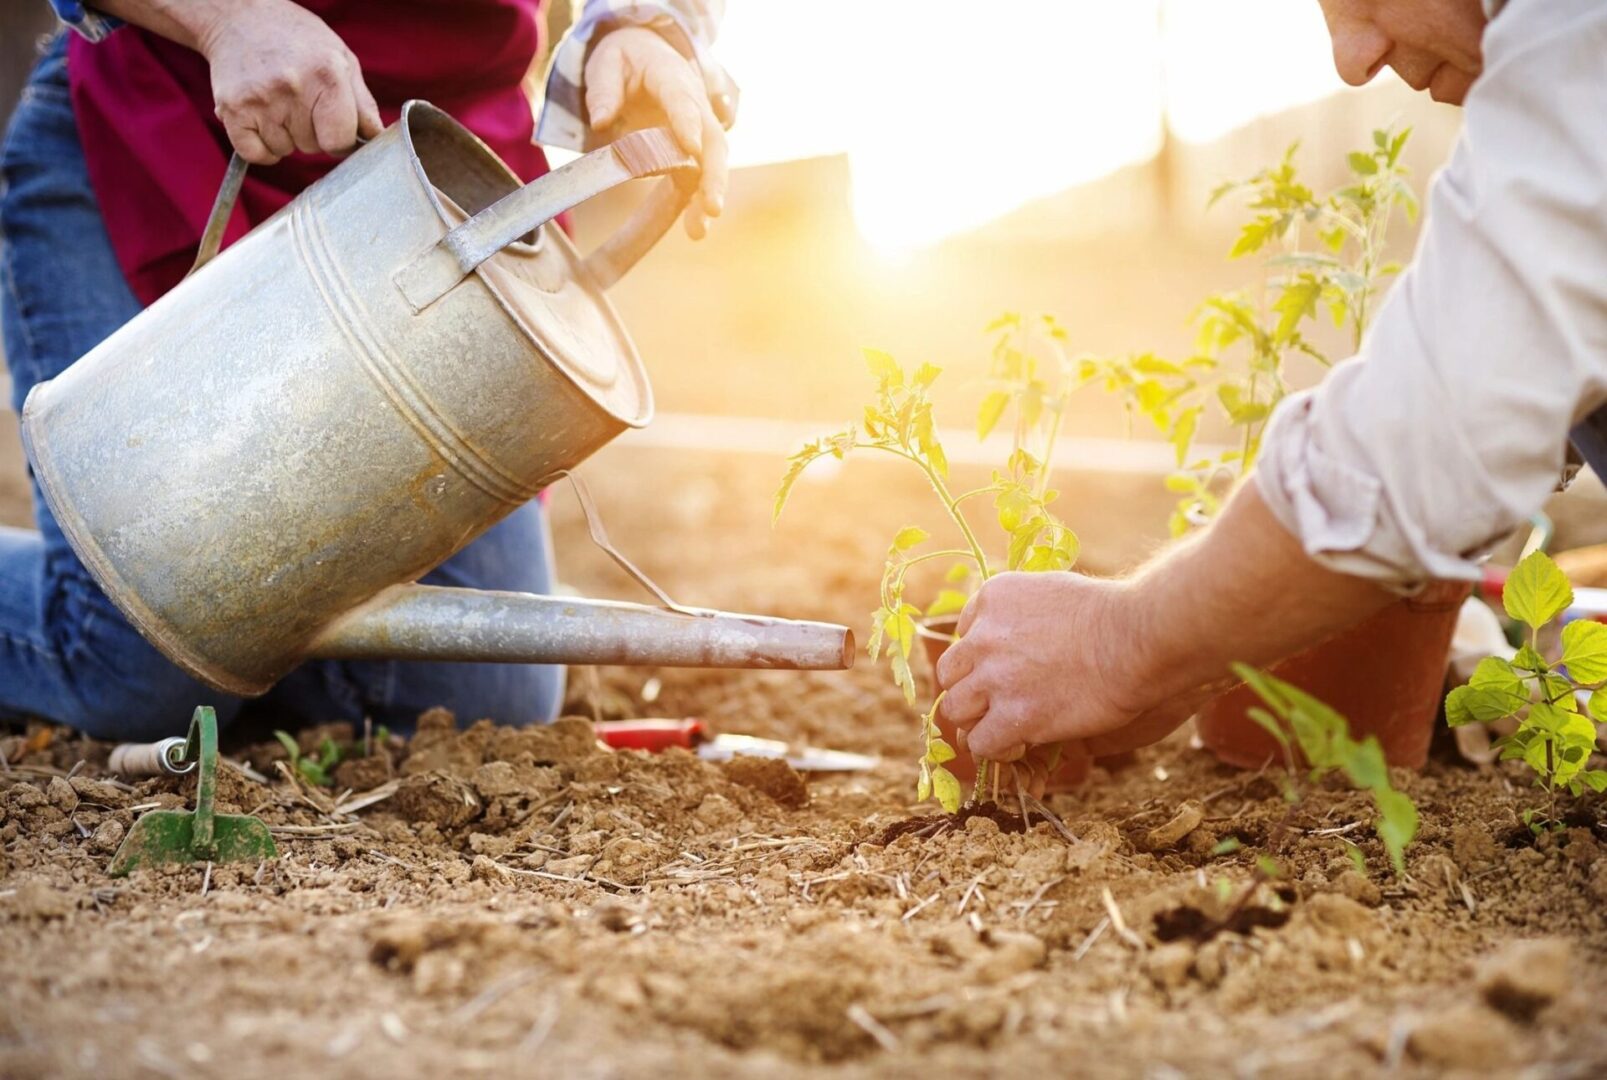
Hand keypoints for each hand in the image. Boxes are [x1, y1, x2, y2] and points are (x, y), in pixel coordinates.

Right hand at [196, 0, 381, 164]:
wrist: (239, 16)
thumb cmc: (297, 38)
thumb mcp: (341, 59)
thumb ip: (362, 103)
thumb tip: (378, 139)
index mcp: (326, 75)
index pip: (341, 141)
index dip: (340, 140)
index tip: (334, 128)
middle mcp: (292, 87)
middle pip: (313, 148)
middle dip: (312, 133)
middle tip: (300, 102)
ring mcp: (260, 99)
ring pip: (285, 151)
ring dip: (285, 137)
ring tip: (279, 102)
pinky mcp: (232, 108)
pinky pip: (254, 154)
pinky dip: (260, 147)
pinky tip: (262, 121)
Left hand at [585, 27, 729, 238]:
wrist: (644, 55)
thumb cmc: (625, 59)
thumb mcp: (606, 63)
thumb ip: (603, 89)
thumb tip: (601, 121)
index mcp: (671, 76)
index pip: (682, 100)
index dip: (687, 123)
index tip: (691, 147)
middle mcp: (694, 103)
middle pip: (712, 140)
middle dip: (713, 175)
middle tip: (712, 206)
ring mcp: (698, 128)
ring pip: (712, 163)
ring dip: (708, 197)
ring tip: (698, 230)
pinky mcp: (691, 150)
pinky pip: (697, 176)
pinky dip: (697, 202)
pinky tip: (695, 229)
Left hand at [935, 571, 1190, 760]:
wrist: (1135, 638)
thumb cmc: (1110, 613)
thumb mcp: (1051, 589)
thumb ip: (1019, 611)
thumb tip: (1012, 636)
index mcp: (991, 598)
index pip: (962, 636)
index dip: (982, 659)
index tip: (1005, 669)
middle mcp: (983, 637)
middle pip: (949, 675)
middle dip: (970, 691)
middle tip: (997, 703)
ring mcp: (994, 677)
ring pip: (955, 710)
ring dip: (978, 721)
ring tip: (1006, 727)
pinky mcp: (1014, 716)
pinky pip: (980, 743)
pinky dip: (995, 749)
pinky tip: (1019, 744)